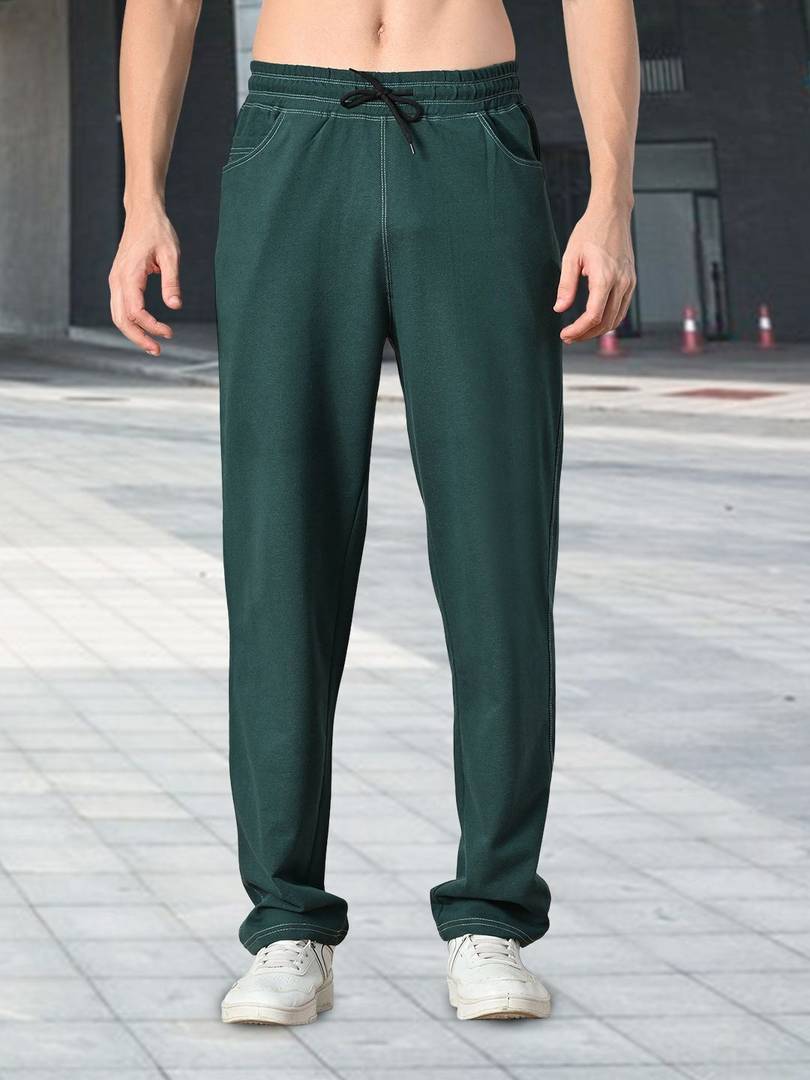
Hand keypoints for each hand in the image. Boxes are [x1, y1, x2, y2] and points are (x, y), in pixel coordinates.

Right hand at [109, 205, 181, 354]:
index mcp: (129, 274)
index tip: (170, 333)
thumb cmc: (158, 231)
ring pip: (117, 315)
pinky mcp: (119, 280)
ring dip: (134, 333)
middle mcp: (117, 279)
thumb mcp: (171, 255)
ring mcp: (115, 280)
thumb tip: (175, 307)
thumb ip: (172, 282)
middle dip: (138, 338)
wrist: (143, 213)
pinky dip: (131, 321)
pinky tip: (147, 328)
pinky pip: (120, 307)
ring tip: (153, 345)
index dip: (152, 326)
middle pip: (120, 319)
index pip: (135, 311)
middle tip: (158, 350)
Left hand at [554, 201, 635, 342]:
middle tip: (568, 337)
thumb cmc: (589, 232)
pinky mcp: (631, 281)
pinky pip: (622, 309)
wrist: (612, 214)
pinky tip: (593, 321)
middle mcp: (621, 282)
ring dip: (598, 330)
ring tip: (579, 332)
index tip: (564, 334)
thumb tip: (559, 309)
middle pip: (606, 322)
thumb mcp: (571, 256)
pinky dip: (608, 320)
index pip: (593, 316)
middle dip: (586, 334)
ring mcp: (629, 282)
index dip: (578, 330)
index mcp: (605, 277)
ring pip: (616, 319)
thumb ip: (566, 285)